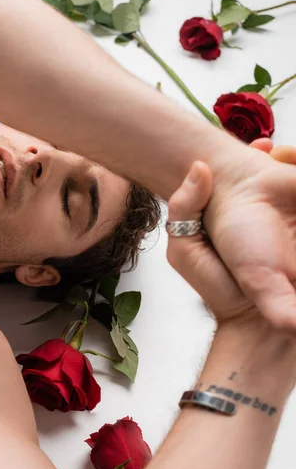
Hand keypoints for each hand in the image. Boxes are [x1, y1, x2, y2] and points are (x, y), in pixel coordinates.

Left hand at [168, 141, 295, 324]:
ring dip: (289, 167)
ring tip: (284, 158)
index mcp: (226, 214)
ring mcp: (284, 225)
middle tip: (274, 151)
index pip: (237, 175)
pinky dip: (295, 179)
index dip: (248, 156)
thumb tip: (199, 165)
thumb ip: (183, 210)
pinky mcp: (294, 235)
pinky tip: (292, 172)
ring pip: (286, 184)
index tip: (260, 146)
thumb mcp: (185, 252)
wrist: (258, 322)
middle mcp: (260, 217)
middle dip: (276, 158)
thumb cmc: (218, 288)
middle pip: (269, 176)